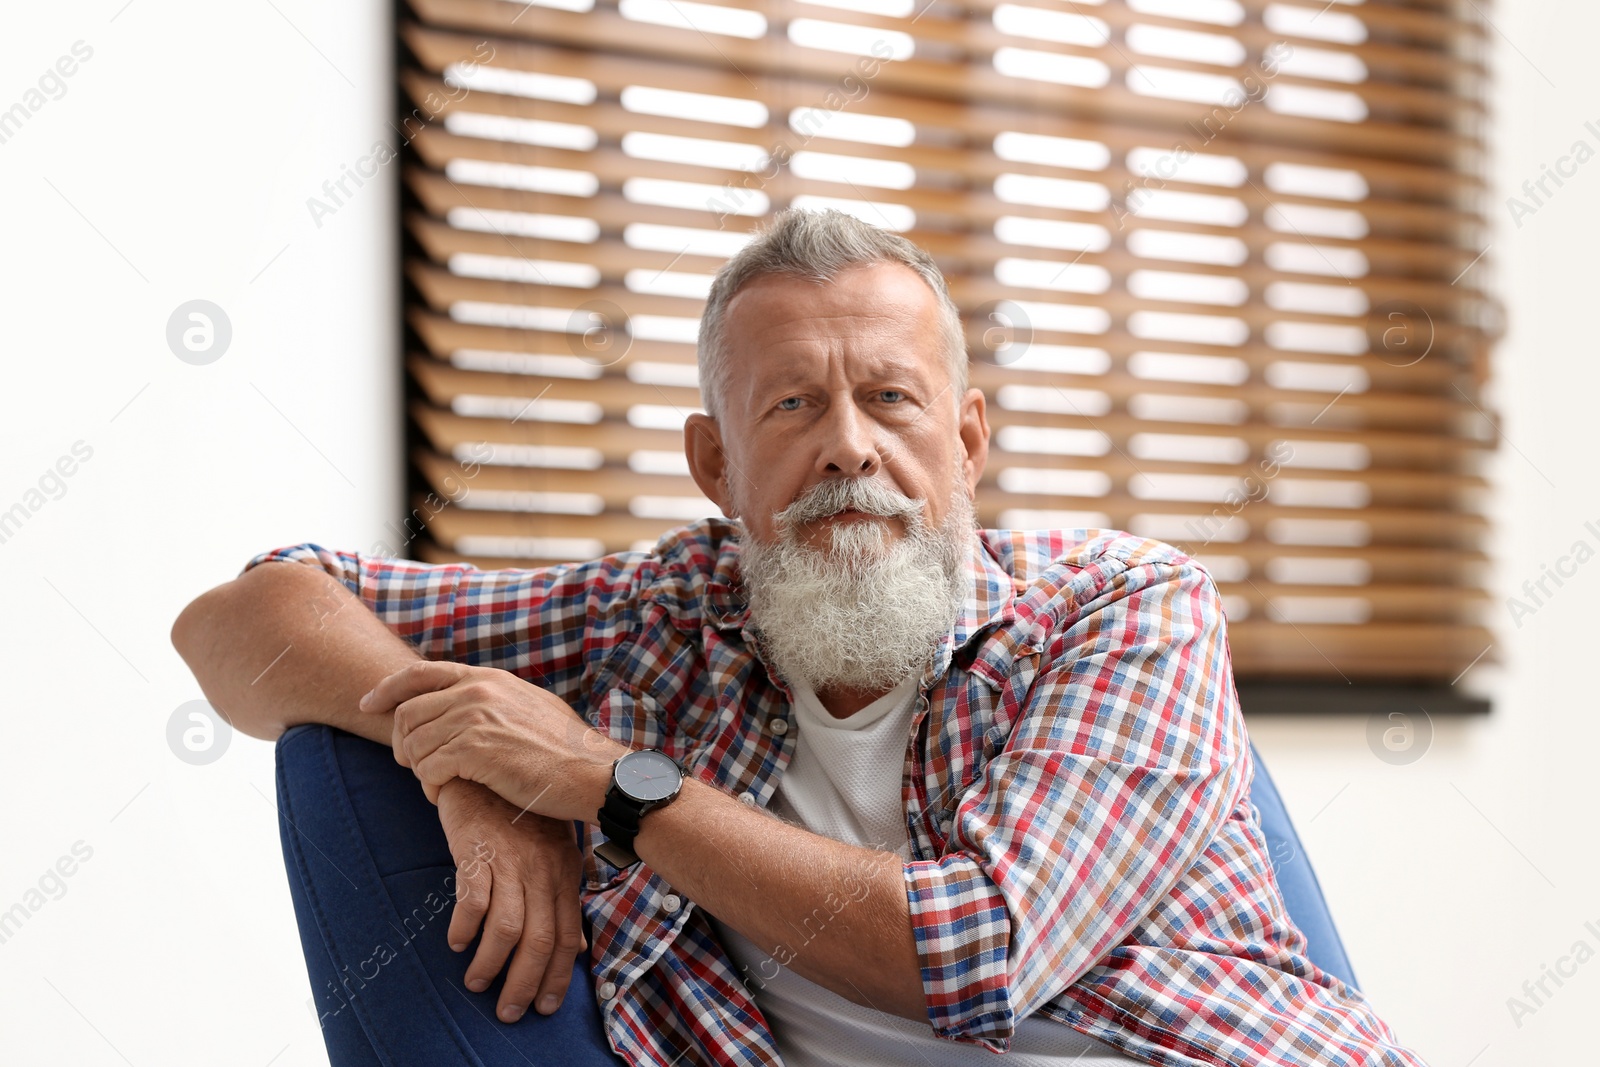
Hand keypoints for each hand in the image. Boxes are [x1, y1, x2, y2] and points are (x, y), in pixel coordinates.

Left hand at [360, 661, 628, 818]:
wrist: (591, 772)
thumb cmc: (565, 750)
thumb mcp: (529, 706)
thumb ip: (493, 699)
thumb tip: (466, 702)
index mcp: (488, 678)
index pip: (420, 673)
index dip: (386, 689)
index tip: (368, 704)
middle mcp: (477, 691)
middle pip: (406, 713)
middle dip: (402, 744)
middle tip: (417, 768)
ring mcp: (475, 718)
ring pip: (413, 745)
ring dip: (419, 770)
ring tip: (440, 785)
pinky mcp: (474, 750)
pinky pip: (426, 769)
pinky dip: (430, 787)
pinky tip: (447, 794)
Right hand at [437, 777, 587, 1023]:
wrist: (487, 766)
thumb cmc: (519, 813)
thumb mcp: (552, 852)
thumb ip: (562, 897)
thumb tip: (575, 948)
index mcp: (564, 872)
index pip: (567, 935)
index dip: (558, 975)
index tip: (546, 1006)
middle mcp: (542, 870)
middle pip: (539, 941)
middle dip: (525, 985)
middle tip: (509, 1012)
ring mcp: (510, 860)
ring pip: (508, 929)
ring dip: (491, 964)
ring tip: (477, 983)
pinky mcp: (477, 851)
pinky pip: (473, 901)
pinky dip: (465, 929)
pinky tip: (457, 942)